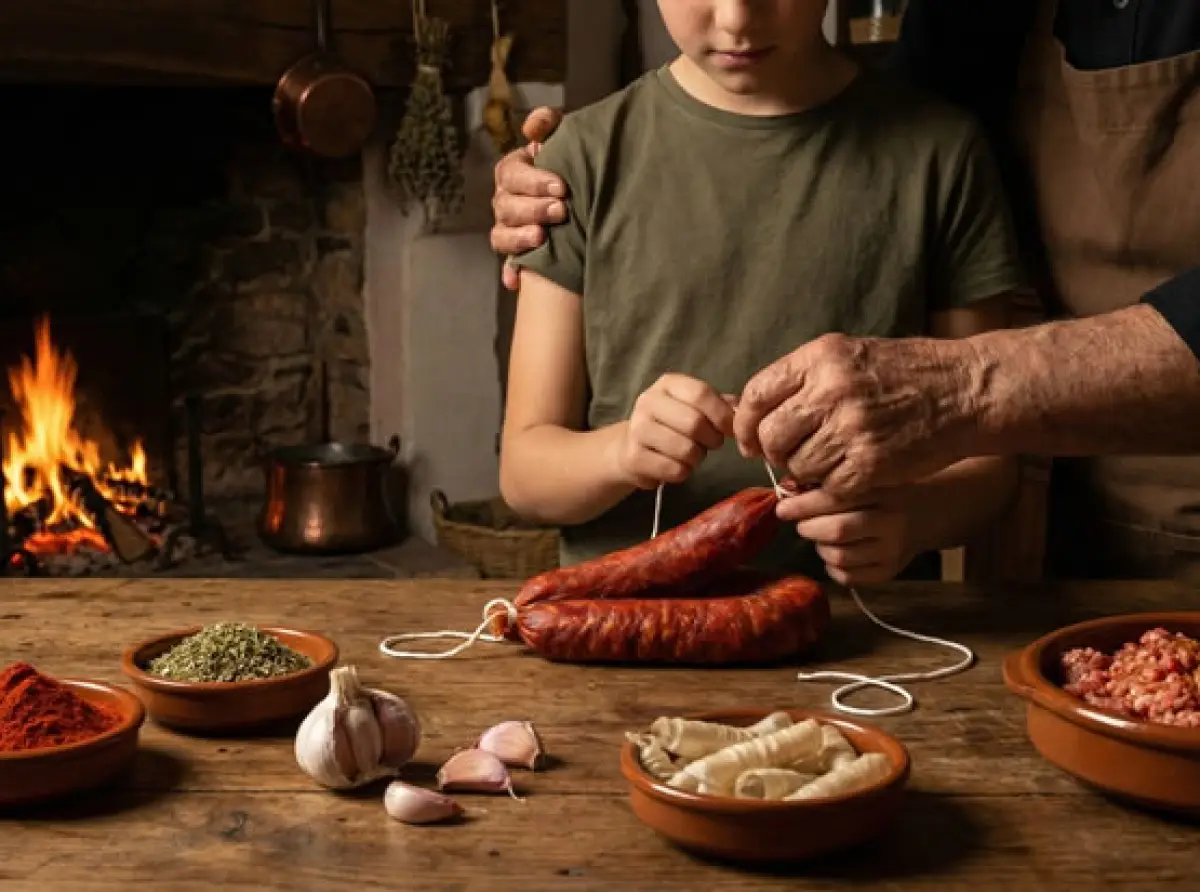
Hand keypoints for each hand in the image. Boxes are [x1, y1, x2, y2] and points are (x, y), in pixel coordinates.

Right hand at [491, 107, 567, 289]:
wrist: (588, 202)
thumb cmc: (575, 166)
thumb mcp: (567, 139)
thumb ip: (550, 125)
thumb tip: (531, 128)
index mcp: (515, 172)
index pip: (511, 173)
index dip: (533, 180)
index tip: (562, 186)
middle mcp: (506, 200)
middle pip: (506, 205)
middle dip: (533, 207)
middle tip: (561, 210)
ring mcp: (508, 228)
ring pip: (501, 234)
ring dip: (520, 237)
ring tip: (542, 237)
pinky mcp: (516, 254)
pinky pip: (507, 265)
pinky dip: (511, 273)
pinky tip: (516, 281)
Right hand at [612, 374, 735, 489]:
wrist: (631, 445)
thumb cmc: (671, 424)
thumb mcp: (693, 406)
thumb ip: (719, 405)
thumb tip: (741, 411)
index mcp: (667, 384)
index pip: (700, 393)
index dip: (722, 414)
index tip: (730, 429)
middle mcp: (648, 402)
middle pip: (694, 423)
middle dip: (712, 439)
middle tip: (711, 444)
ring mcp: (637, 429)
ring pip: (686, 450)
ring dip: (697, 458)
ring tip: (691, 454)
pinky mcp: (634, 457)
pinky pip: (674, 470)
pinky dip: (683, 472)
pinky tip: (675, 465)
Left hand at [733, 333, 977, 497]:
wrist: (965, 391)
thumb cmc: (905, 373)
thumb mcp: (850, 355)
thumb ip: (803, 380)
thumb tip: (754, 413)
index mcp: (821, 357)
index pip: (757, 394)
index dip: (745, 424)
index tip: (749, 440)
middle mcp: (831, 389)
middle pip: (771, 435)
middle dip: (772, 453)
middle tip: (786, 457)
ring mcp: (851, 428)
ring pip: (797, 466)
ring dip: (805, 471)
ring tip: (828, 461)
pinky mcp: (870, 464)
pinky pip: (828, 487)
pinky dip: (832, 487)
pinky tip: (849, 473)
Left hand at [778, 487, 914, 585]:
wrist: (929, 512)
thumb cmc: (884, 491)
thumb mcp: (865, 480)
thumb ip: (830, 485)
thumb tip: (788, 490)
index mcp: (883, 493)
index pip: (836, 499)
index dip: (803, 505)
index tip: (783, 507)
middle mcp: (891, 523)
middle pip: (837, 531)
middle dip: (809, 528)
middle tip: (802, 524)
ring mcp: (892, 551)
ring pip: (840, 557)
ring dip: (820, 547)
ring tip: (822, 536)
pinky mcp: (889, 572)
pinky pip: (848, 577)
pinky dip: (832, 566)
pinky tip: (835, 552)